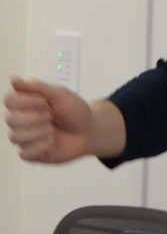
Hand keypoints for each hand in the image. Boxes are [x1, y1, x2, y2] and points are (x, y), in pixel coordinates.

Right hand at [4, 77, 124, 161]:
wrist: (90, 130)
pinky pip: (24, 154)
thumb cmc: (75, 111)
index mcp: (25, 104)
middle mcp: (22, 121)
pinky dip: (39, 147)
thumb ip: (37, 87)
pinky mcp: (34, 154)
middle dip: (33, 118)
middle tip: (50, 116)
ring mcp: (26, 138)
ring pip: (14, 137)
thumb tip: (13, 79)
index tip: (44, 102)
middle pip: (10, 120)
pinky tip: (52, 142)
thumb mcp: (60, 94)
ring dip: (36, 132)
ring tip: (52, 130)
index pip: (9, 101)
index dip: (24, 102)